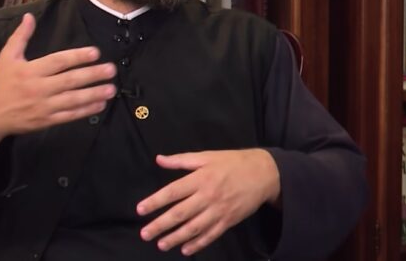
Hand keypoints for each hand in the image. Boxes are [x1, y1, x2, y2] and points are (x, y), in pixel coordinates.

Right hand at [0, 13, 115, 158]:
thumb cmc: (1, 83)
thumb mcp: (7, 57)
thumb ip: (20, 37)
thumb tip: (29, 16)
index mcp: (30, 70)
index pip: (58, 61)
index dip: (77, 56)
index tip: (95, 52)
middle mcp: (38, 88)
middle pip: (69, 80)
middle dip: (92, 75)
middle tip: (111, 70)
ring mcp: (43, 106)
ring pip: (72, 100)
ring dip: (93, 94)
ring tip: (111, 89)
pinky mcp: (46, 121)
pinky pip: (69, 116)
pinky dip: (85, 111)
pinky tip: (100, 105)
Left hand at [137, 149, 279, 255]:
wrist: (264, 173)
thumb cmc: (232, 162)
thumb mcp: (207, 156)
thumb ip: (181, 160)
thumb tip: (159, 159)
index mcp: (201, 178)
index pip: (173, 192)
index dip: (155, 201)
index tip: (140, 210)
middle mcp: (208, 196)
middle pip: (180, 213)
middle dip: (161, 225)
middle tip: (145, 234)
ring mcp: (219, 210)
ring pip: (193, 228)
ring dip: (175, 238)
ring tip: (161, 245)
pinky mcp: (229, 221)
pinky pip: (211, 235)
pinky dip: (198, 244)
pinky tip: (185, 249)